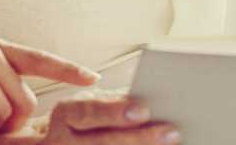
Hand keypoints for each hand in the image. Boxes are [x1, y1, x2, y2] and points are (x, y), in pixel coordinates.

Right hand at [40, 95, 180, 144]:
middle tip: (171, 132)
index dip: (115, 112)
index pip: (89, 112)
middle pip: (103, 142)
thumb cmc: (75, 123)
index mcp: (66, 114)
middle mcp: (63, 141)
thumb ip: (113, 101)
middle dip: (139, 138)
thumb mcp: (87, 104)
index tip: (143, 110)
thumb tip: (148, 96)